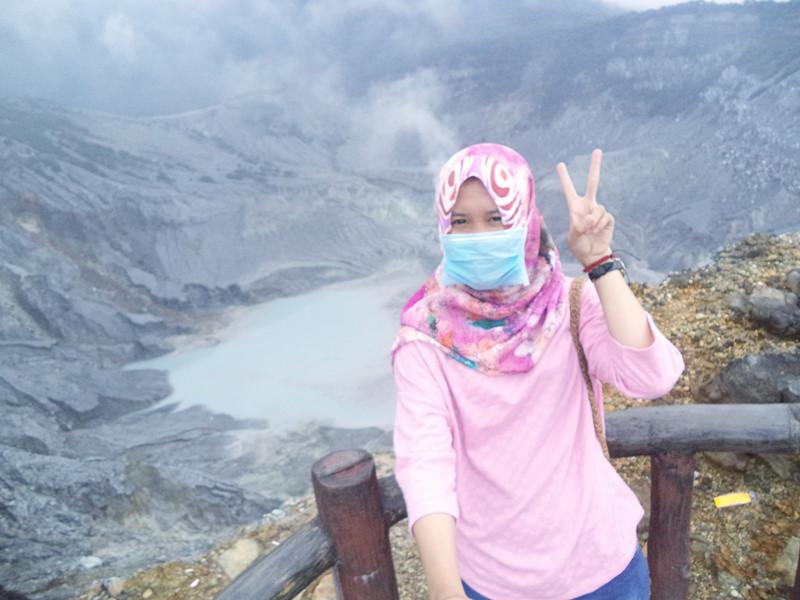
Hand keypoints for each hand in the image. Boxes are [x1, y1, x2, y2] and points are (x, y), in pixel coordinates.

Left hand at [556, 148, 614, 266]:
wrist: (593, 254)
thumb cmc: (579, 245)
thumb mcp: (573, 237)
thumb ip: (579, 227)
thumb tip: (590, 219)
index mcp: (575, 207)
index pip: (569, 189)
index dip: (565, 178)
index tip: (560, 164)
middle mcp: (587, 205)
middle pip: (593, 182)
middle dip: (595, 167)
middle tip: (598, 150)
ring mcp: (598, 210)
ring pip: (598, 209)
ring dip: (593, 222)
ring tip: (589, 231)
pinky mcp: (608, 218)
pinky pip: (604, 217)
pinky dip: (599, 225)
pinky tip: (597, 232)